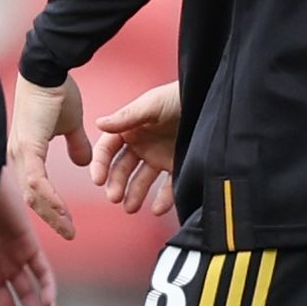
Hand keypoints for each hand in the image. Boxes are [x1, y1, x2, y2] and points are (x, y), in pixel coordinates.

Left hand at [5, 74, 89, 242]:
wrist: (50, 70)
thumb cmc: (58, 92)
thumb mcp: (71, 125)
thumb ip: (76, 145)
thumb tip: (85, 163)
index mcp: (27, 153)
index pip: (36, 190)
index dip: (51, 208)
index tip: (67, 222)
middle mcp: (18, 156)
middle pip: (32, 198)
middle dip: (52, 218)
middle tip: (69, 233)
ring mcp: (21, 153)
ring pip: (33, 194)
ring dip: (52, 213)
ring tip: (68, 228)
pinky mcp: (28, 147)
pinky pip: (36, 181)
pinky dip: (49, 198)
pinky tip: (61, 210)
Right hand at [87, 82, 183, 216]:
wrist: (209, 98)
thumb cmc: (178, 95)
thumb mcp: (152, 104)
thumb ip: (127, 117)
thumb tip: (99, 123)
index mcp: (130, 129)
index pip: (108, 149)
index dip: (100, 164)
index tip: (97, 180)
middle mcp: (141, 145)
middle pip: (122, 169)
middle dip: (116, 184)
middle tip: (114, 198)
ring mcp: (159, 156)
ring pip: (142, 181)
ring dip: (134, 194)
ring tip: (130, 208)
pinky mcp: (178, 165)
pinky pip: (168, 186)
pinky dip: (163, 199)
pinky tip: (156, 209)